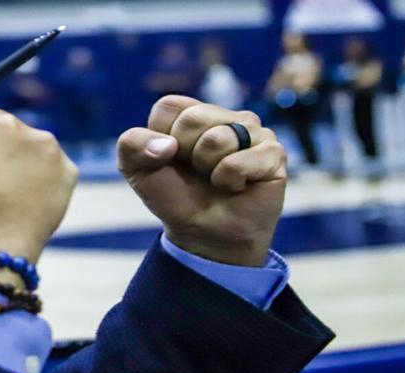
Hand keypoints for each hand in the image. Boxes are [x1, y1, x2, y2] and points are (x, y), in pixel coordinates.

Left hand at [118, 95, 286, 266]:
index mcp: (194, 112)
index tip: (172, 161)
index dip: (162, 140)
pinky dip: (229, 181)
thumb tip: (166, 146)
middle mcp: (225, 116)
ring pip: (217, 139)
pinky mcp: (273, 153)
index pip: (169, 107)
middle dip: (187, 155)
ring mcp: (253, 131)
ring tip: (218, 180)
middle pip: (193, 119)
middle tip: (198, 173)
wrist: (205, 235)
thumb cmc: (177, 199)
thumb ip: (131, 145)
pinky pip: (238, 161)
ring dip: (209, 170)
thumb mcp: (138, 171)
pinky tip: (237, 187)